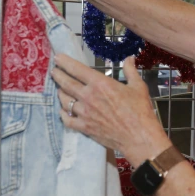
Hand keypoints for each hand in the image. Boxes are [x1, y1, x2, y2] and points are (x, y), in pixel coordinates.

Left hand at [52, 55, 170, 165]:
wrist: (139, 137)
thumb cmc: (140, 111)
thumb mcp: (138, 86)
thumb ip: (130, 70)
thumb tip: (129, 58)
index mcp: (100, 84)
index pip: (77, 69)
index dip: (65, 62)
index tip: (58, 58)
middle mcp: (88, 97)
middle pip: (66, 83)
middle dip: (58, 75)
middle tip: (54, 71)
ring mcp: (84, 113)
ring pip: (64, 100)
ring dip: (60, 93)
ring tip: (59, 89)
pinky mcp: (84, 127)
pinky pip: (67, 119)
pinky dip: (62, 113)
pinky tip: (62, 110)